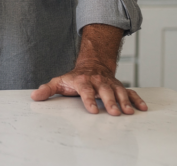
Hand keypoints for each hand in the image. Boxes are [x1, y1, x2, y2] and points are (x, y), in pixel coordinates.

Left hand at [31, 62, 147, 115]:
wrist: (92, 64)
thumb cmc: (74, 77)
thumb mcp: (59, 81)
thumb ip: (47, 89)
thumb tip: (34, 96)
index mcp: (82, 80)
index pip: (85, 90)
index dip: (89, 100)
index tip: (92, 111)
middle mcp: (98, 81)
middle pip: (104, 91)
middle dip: (110, 102)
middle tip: (114, 113)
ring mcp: (110, 83)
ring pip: (119, 91)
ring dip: (125, 101)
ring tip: (129, 112)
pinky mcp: (119, 86)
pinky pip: (130, 92)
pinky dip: (137, 99)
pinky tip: (142, 108)